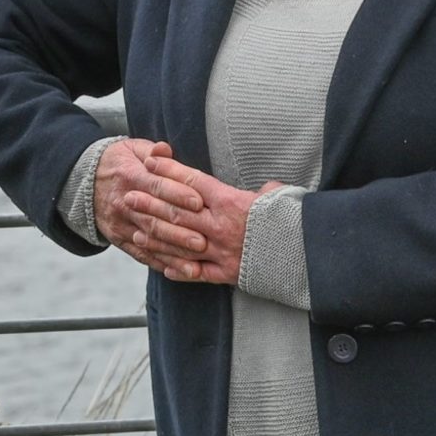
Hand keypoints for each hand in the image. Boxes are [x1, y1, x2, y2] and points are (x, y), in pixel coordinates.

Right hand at [92, 138, 199, 274]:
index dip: (177, 194)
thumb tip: (164, 149)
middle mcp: (124, 203)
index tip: (199, 202)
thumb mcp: (132, 149)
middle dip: (180, 231)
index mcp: (130, 176)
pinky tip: (179, 272)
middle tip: (204, 241)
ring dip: (173, 253)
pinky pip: (141, 254)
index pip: (156, 186)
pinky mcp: (119, 239)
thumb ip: (152, 151)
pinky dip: (160, 264)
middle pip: (154, 218)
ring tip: (196, 265)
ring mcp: (121, 224)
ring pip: (149, 240)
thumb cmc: (120, 163)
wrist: (84, 182)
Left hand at [122, 152, 279, 285]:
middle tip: (128, 196)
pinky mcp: (227, 273)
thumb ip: (263, 193)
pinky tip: (163, 267)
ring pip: (179, 243)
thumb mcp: (278, 197)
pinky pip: (197, 274)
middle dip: (150, 204)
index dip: (169, 171)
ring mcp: (220, 251)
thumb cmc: (294, 220)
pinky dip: (179, 271)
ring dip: (156, 237)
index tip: (150, 162)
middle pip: (177, 212)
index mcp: (230, 201)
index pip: (192, 182)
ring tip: (136, 231)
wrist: (307, 254)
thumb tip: (264, 190)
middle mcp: (219, 226)